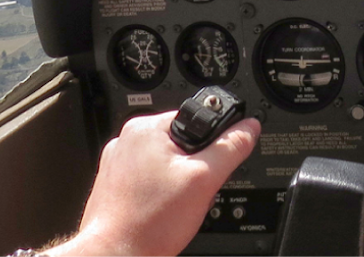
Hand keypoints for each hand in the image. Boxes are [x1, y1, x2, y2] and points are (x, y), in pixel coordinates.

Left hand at [49, 113, 260, 256]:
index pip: (196, 120)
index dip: (212, 145)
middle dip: (195, 169)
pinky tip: (161, 211)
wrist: (116, 255)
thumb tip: (248, 128)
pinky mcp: (115, 184)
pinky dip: (161, 194)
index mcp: (146, 129)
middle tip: (190, 192)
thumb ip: (230, 149)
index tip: (210, 167)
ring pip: (167, 164)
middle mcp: (128, 141)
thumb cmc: (148, 222)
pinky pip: (150, 180)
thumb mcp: (203, 180)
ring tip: (173, 205)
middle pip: (183, 144)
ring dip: (179, 183)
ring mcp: (119, 163)